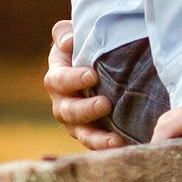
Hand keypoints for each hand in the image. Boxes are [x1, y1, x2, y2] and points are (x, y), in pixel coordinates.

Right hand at [45, 20, 126, 151]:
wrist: (103, 62)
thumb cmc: (88, 45)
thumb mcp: (75, 34)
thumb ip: (65, 34)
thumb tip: (68, 41)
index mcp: (57, 76)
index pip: (58, 80)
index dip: (73, 79)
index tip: (93, 75)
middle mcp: (62, 102)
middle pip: (66, 111)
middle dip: (85, 109)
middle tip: (105, 104)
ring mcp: (76, 121)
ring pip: (80, 134)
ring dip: (96, 138)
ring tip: (115, 140)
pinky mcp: (92, 133)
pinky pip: (96, 144)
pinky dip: (107, 147)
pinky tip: (124, 147)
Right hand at [154, 98, 181, 166]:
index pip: (163, 133)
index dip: (158, 151)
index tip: (161, 170)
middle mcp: (170, 119)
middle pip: (156, 142)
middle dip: (161, 161)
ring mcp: (166, 125)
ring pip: (158, 146)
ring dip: (165, 161)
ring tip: (173, 179)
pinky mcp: (167, 132)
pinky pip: (163, 146)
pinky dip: (168, 158)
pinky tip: (176, 171)